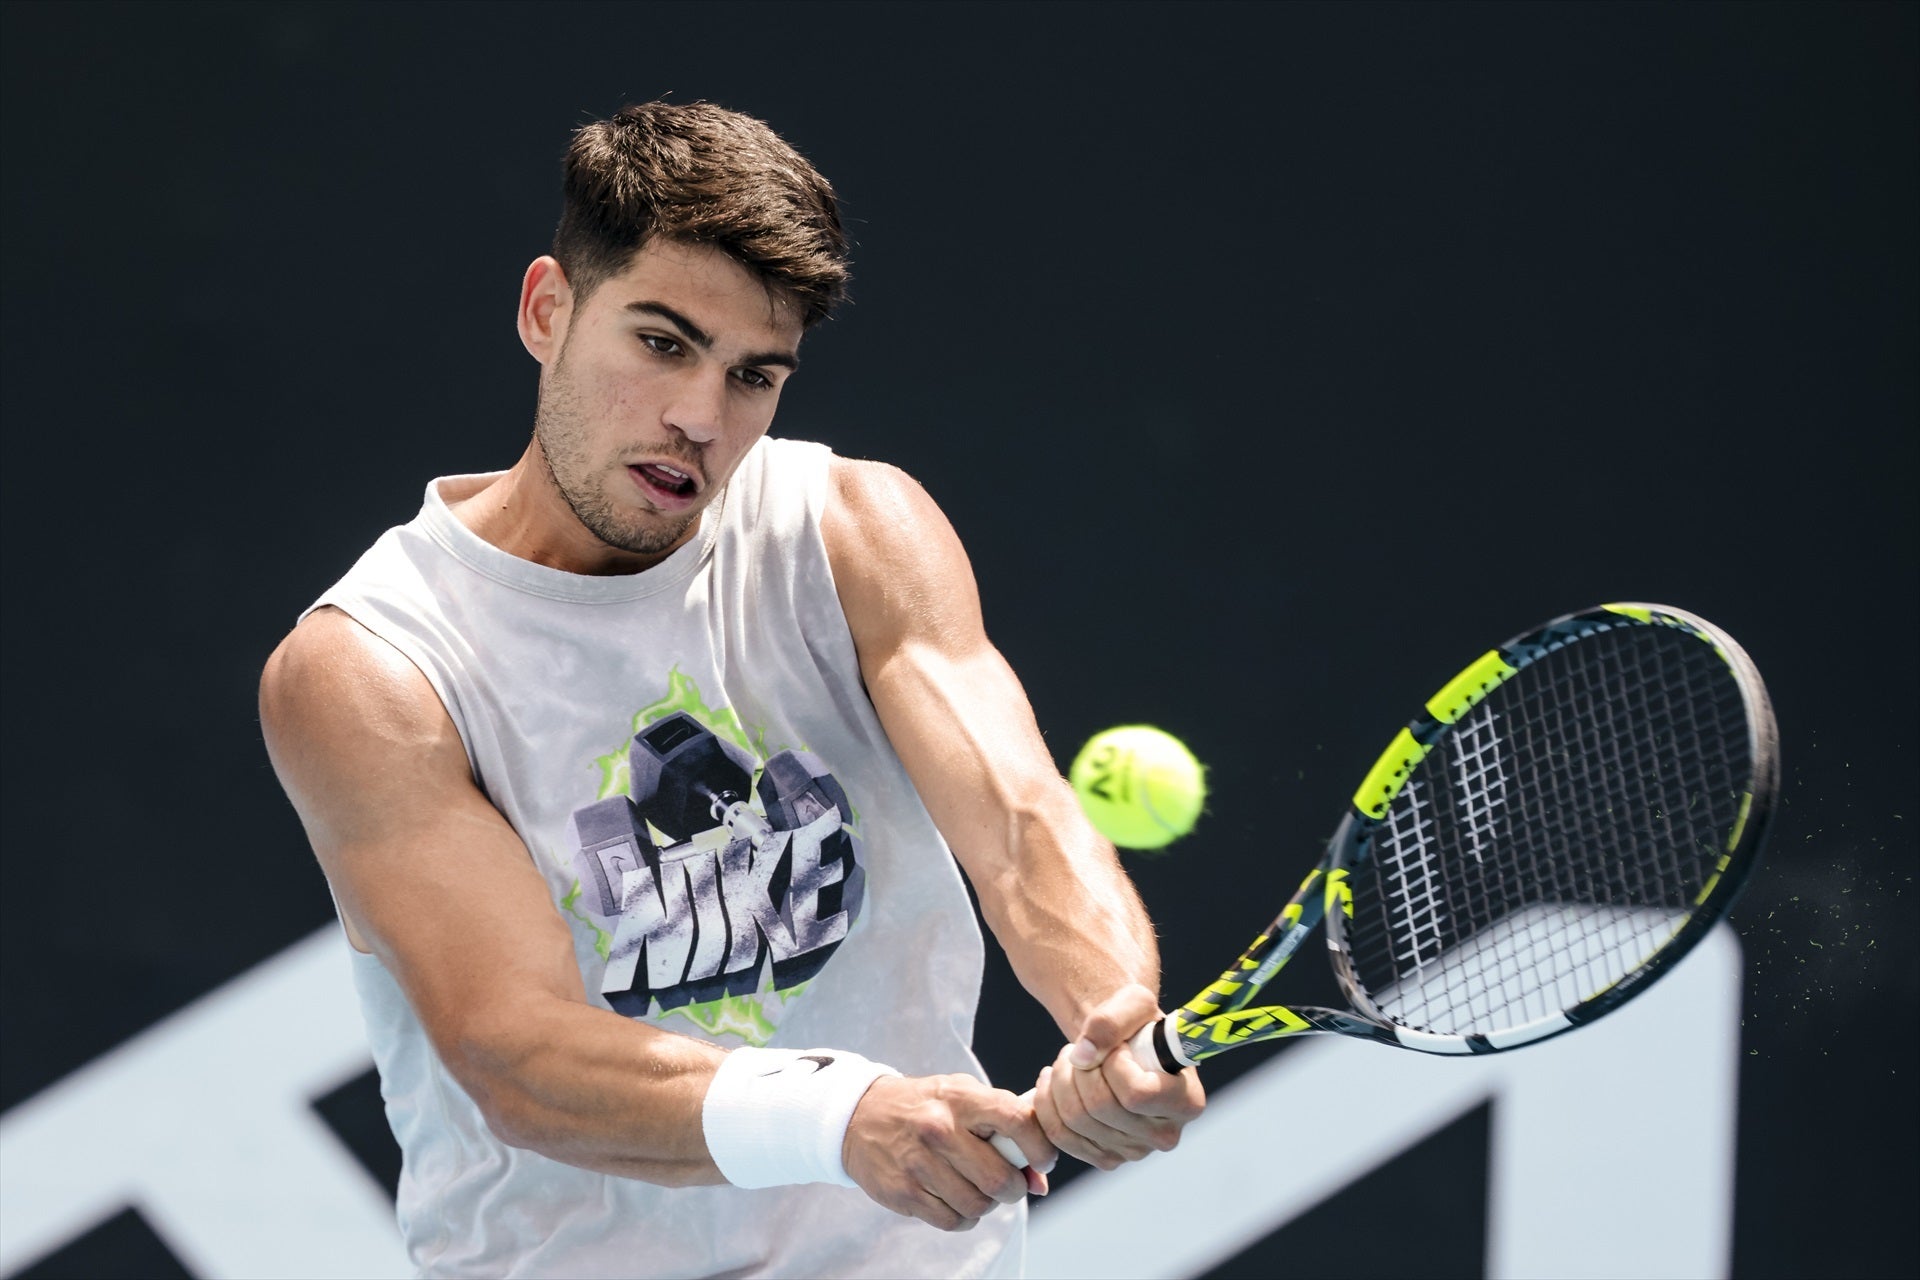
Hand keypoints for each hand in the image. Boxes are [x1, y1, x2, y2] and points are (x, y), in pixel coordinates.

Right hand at [841, 1073, 1055, 1229]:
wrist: (859, 1116)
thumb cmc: (925, 1106)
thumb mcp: (963, 1097)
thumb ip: (1005, 1127)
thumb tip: (1040, 1180)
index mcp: (960, 1098)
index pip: (1017, 1121)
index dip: (1040, 1147)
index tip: (1043, 1161)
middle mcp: (939, 1129)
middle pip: (1000, 1179)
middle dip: (1015, 1188)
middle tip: (1009, 1182)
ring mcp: (918, 1163)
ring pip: (978, 1205)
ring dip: (988, 1203)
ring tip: (977, 1187)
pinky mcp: (904, 1192)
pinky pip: (954, 1221)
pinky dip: (964, 1216)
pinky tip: (955, 1197)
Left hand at [1035, 983, 1205, 1169]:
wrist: (1124, 1047)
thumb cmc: (1137, 1025)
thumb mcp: (1133, 1003)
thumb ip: (1110, 1021)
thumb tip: (1082, 1056)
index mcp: (1187, 1102)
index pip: (1136, 1094)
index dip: (1112, 1064)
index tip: (1115, 1046)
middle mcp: (1165, 1135)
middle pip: (1100, 1108)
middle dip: (1079, 1069)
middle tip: (1079, 1049)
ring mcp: (1134, 1152)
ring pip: (1075, 1121)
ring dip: (1060, 1081)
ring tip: (1068, 1059)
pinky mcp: (1106, 1158)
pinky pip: (1059, 1135)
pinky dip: (1047, 1103)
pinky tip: (1053, 1080)